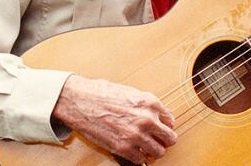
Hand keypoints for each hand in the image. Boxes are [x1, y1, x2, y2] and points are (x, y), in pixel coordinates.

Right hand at [52, 75, 176, 163]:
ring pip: (159, 152)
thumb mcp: (130, 92)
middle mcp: (147, 119)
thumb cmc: (101, 93)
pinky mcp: (123, 148)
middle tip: (156, 140)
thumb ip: (147, 104)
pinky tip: (132, 150)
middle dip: (163, 140)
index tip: (159, 128)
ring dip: (152, 150)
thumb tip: (158, 115)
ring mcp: (136, 135)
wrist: (80, 101)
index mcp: (150, 103)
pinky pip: (141, 160)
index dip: (164, 125)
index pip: (170, 121)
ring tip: (144, 146)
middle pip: (169, 138)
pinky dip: (138, 157)